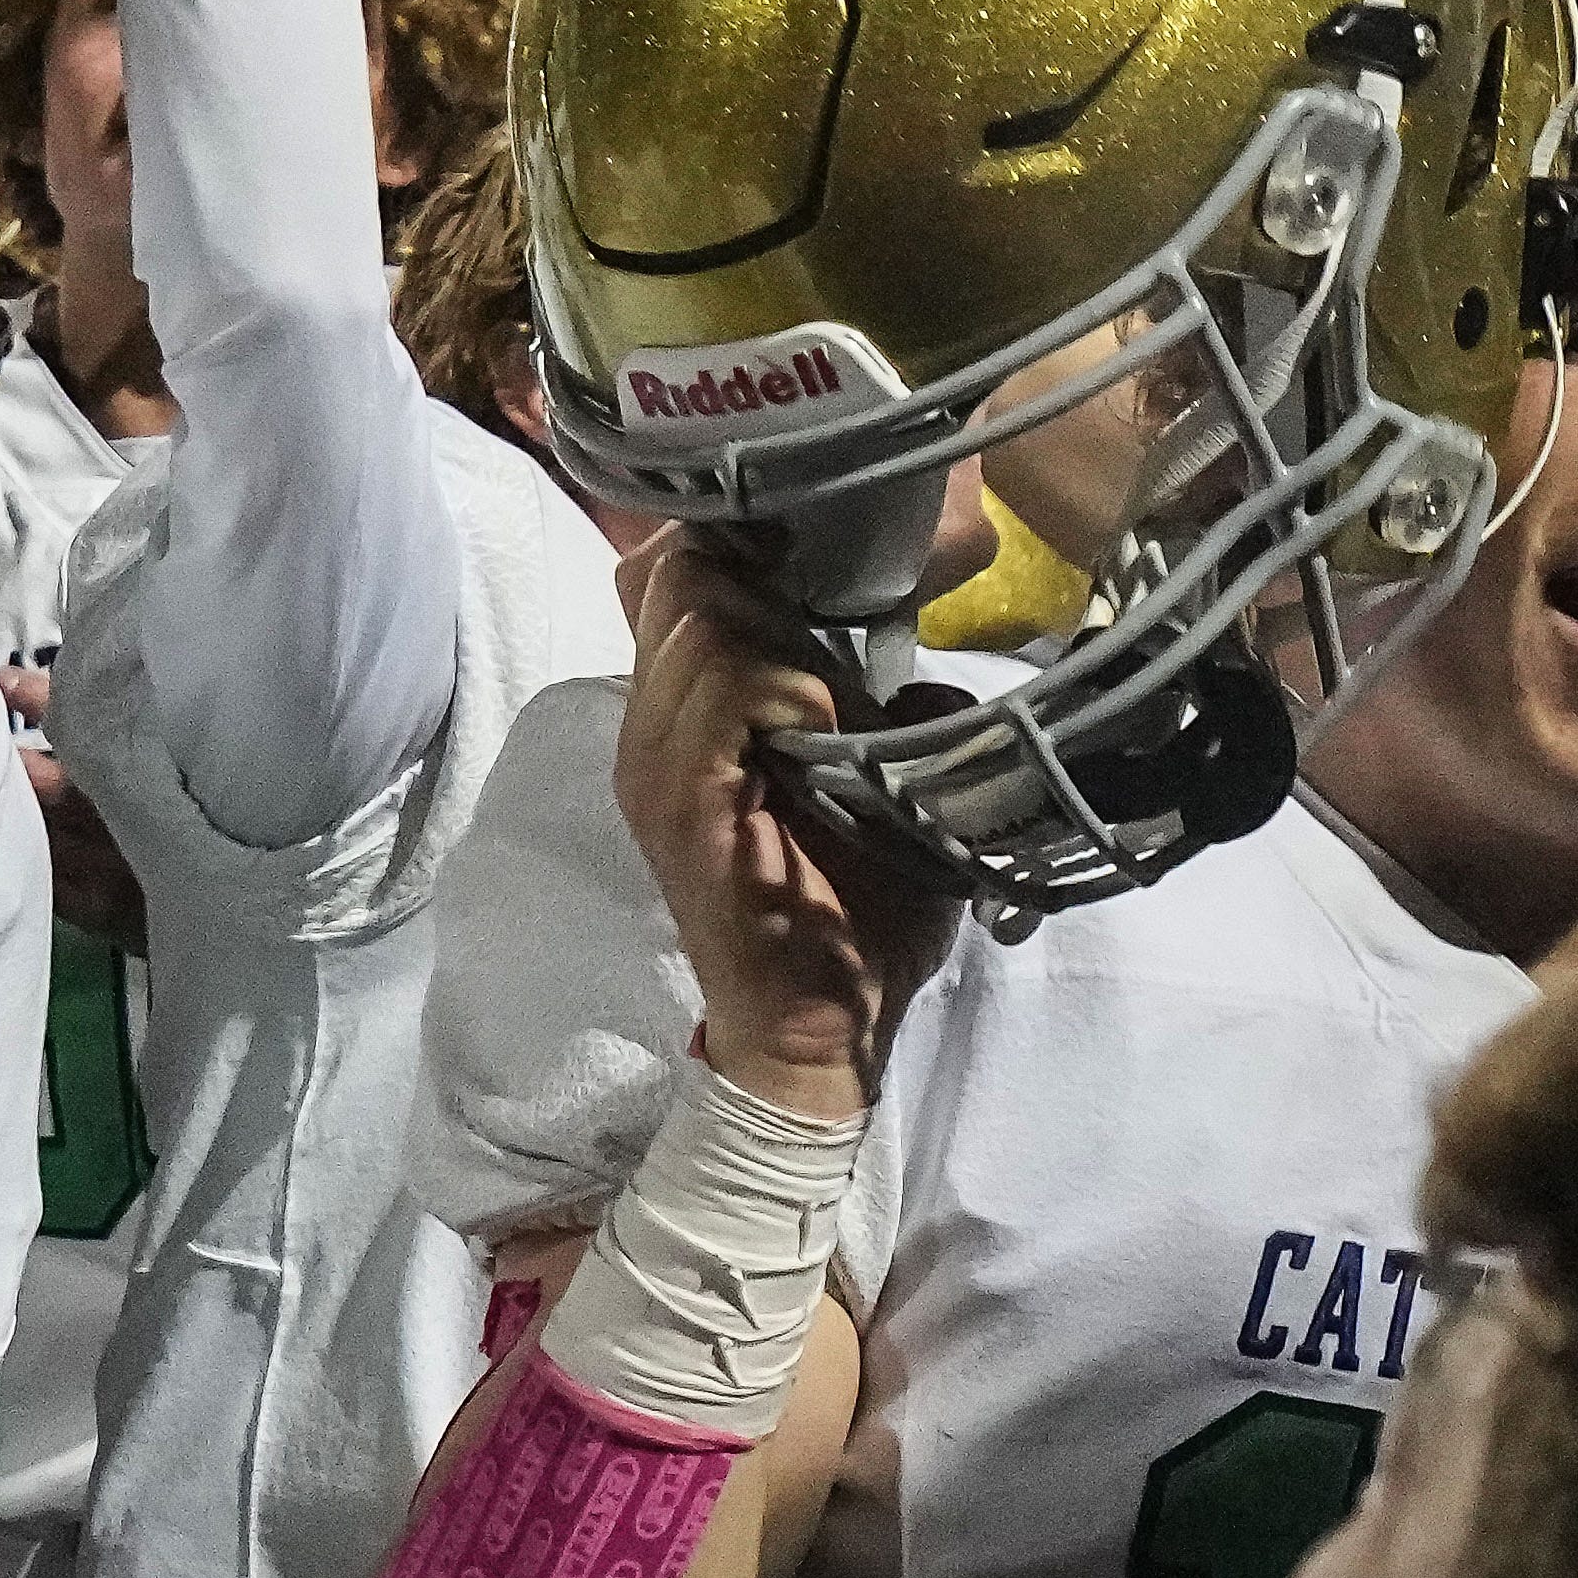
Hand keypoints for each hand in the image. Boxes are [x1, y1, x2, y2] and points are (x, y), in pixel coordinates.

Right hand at [614, 533, 951, 1113]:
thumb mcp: (873, 788)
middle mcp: (649, 731)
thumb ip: (883, 722)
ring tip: (831, 679)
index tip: (822, 555)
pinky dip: (784, 681)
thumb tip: (929, 681)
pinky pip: (720, 686)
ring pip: (698, 616)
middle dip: (763, 572)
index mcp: (682, 721)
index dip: (742, 546)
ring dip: (780, 629)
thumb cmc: (850, 921)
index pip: (675, 578)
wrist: (820, 1030)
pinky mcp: (680, 799)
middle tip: (835, 613)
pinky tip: (826, 717)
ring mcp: (655, 765)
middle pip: (680, 576)